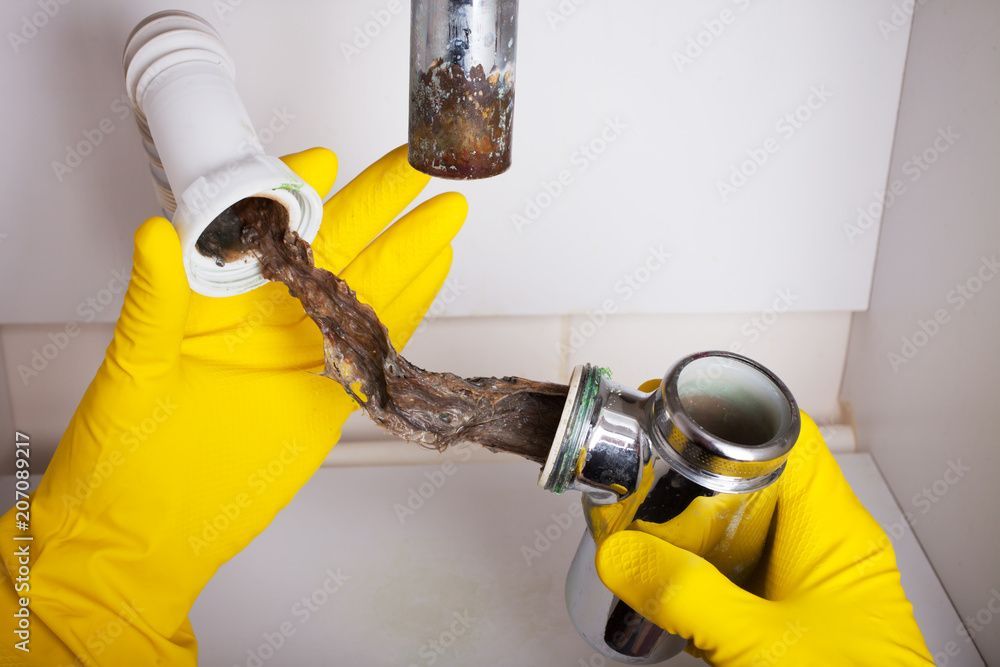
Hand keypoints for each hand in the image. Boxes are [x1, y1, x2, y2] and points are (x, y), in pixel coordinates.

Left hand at [0, 145, 466, 664]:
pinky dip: (411, 306)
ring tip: (445, 214)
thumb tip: (156, 231)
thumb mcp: (137, 366)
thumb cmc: (124, 452)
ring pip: (367, 287)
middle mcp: (265, 315)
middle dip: (379, 203)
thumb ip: (156, 298)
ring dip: (409, 248)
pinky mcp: (329, 392)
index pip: (265, 225)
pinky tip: (435, 272)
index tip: (326, 157)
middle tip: (419, 168)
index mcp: (217, 297)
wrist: (153, 530)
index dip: (298, 188)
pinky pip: (376, 340)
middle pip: (333, 246)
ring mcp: (301, 351)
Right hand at [594, 412, 933, 665]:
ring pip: (752, 525)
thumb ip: (688, 599)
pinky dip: (710, 564)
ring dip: (700, 520)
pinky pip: (750, 569)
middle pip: (762, 477)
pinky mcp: (802, 614)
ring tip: (645, 518)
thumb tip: (619, 554)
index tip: (675, 411)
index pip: (790, 436)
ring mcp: (816, 582)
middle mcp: (830, 546)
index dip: (733, 411)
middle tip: (644, 469)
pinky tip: (675, 579)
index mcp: (834, 531)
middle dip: (699, 468)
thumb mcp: (760, 645)